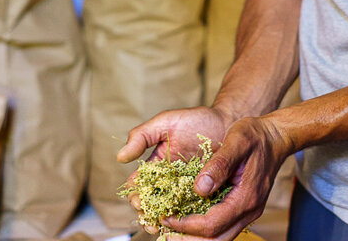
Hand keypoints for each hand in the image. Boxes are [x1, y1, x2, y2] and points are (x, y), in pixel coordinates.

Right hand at [117, 106, 232, 233]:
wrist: (227, 123)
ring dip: (164, 223)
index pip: (138, 186)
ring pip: (170, 213)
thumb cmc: (196, 120)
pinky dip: (187, 223)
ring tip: (165, 227)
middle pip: (151, 204)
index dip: (135, 195)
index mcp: (155, 166)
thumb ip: (142, 135)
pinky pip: (192, 213)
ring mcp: (185, 191)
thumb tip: (120, 157)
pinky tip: (186, 227)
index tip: (139, 200)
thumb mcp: (166, 122)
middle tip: (151, 221)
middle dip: (147, 215)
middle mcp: (168, 181)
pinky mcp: (203, 197)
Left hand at [158, 115, 293, 240]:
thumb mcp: (237, 140)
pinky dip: (204, 229)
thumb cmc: (256, 135)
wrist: (275, 135)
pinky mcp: (244, 207)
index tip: (166, 215)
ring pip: (220, 238)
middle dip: (187, 240)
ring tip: (171, 230)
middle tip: (163, 232)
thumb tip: (199, 188)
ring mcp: (247, 211)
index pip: (211, 224)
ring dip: (195, 238)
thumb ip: (220, 164)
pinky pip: (223, 227)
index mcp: (246, 197)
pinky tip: (189, 219)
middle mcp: (248, 210)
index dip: (186, 224)